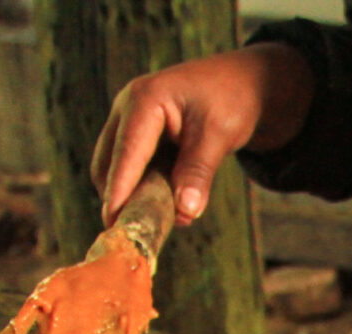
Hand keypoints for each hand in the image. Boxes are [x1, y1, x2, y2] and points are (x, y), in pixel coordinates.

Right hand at [90, 44, 315, 227]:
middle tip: (143, 232)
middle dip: (122, 198)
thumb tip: (185, 211)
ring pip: (116, 169)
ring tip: (167, 218)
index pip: (126, 152)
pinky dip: (145, 189)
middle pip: (109, 163)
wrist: (243, 83)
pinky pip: (132, 169)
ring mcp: (129, 121)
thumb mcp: (219, 135)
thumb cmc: (232, 100)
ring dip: (135, 196)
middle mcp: (128, 107)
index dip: (119, 189)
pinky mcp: (138, 135)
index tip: (113, 222)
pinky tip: (171, 205)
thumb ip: (199, 172)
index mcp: (145, 99)